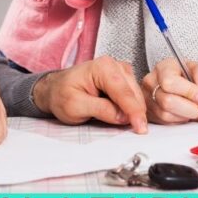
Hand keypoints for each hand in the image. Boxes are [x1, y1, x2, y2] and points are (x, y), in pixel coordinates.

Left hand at [32, 56, 147, 133]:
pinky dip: (133, 108)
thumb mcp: (75, 106)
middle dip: (137, 113)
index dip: (134, 112)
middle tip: (137, 132)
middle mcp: (114, 65)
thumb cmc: (61, 95)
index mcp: (102, 67)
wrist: (55, 89)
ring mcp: (120, 71)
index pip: (123, 92)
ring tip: (130, 126)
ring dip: (136, 111)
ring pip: (137, 95)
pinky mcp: (123, 80)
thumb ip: (101, 109)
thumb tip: (123, 117)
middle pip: (133, 93)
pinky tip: (128, 118)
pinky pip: (134, 95)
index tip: (141, 128)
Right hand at [141, 58, 197, 123]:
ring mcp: (147, 99)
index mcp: (163, 68)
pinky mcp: (148, 113)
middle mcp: (150, 82)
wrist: (178, 83)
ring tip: (191, 109)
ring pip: (166, 115)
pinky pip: (164, 123)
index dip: (189, 92)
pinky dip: (178, 121)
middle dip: (189, 108)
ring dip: (184, 116)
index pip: (170, 82)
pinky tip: (183, 113)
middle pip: (167, 101)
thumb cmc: (187, 75)